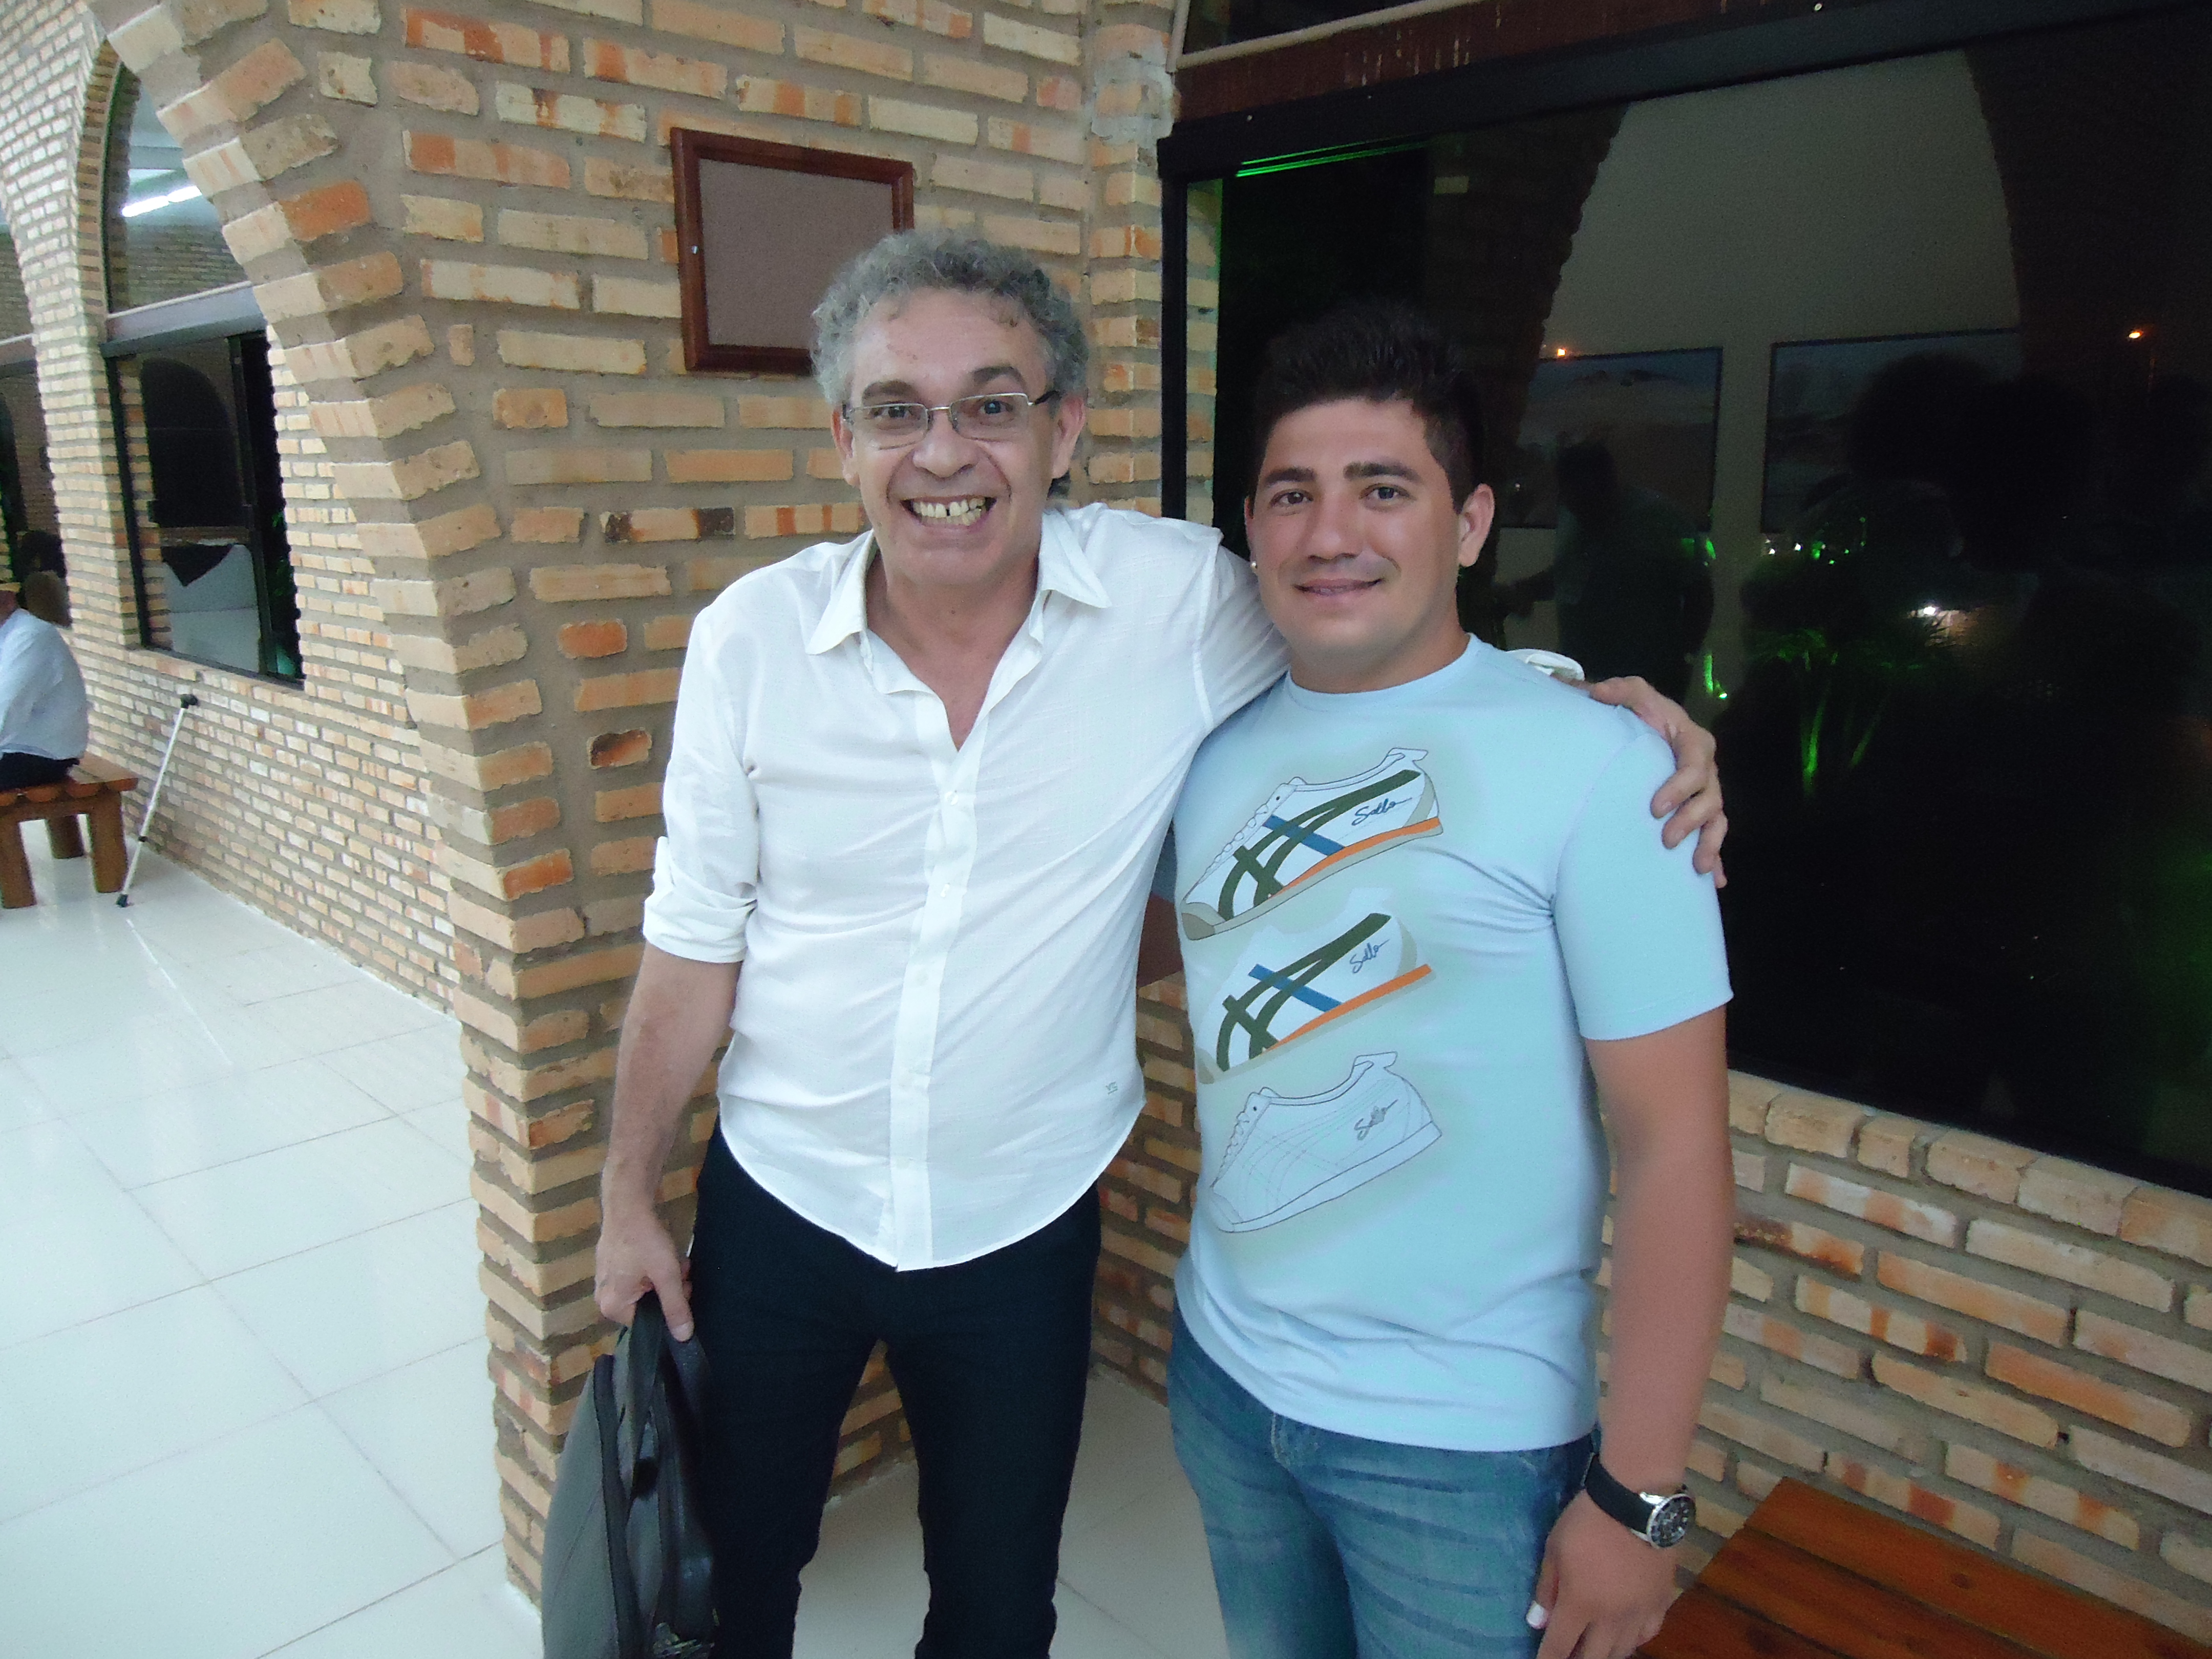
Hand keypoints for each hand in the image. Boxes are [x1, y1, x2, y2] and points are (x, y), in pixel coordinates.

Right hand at [594, 1196, 694, 1339]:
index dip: (670, 1308)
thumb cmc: (645, 1241)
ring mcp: (605, 1280)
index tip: (683, 1289)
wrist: (628, 1203)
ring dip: (664, 1278)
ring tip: (677, 1261)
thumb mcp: (666, 1275)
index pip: (649, 1323)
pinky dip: (653, 1269)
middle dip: (668, 1290)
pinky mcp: (610, 1265)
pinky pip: (637, 1277)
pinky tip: (663, 1254)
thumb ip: (676, 1307)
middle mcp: (604, 1298)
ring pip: (645, 1290)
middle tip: (682, 1272)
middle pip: (647, 1306)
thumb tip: (684, 1338)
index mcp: (612, 1307)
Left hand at [1530, 1493, 1676, 1658]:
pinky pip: (1648, 1634)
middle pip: (1593, 1656)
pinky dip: (1634, 1640)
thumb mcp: (1554, 1549)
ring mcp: (1638, 1612)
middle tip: (1570, 1655)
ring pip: (1622, 1650)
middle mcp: (1610, 1617)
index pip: (1559, 1645)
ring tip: (1595, 1648)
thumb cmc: (1586, 1522)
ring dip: (1605, 1652)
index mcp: (1580, 1604)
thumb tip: (1537, 1622)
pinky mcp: (1660, 1601)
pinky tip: (1626, 1636)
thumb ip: (1546, 1589)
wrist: (1635, 1503)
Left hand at [1584, 676, 1726, 883]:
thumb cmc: (1640, 714)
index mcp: (1693, 742)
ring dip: (1709, 844)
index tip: (1655, 807)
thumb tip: (1597, 691)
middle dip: (1691, 821)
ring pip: (1717, 820)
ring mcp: (1706, 793)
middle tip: (1667, 840)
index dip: (1679, 787)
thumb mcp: (1632, 695)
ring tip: (1697, 867)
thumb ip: (1620, 691)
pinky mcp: (1701, 812)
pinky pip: (1715, 836)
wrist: (1644, 729)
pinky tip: (1715, 881)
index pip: (1694, 766)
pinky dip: (1717, 857)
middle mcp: (1705, 769)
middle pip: (1709, 798)